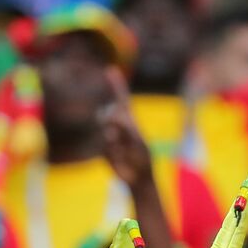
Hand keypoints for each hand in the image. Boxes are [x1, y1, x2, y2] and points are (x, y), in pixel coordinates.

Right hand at [100, 68, 153, 189]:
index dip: (115, 85)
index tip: (110, 70)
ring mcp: (109, 136)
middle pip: (109, 112)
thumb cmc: (143, 158)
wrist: (139, 178)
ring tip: (125, 148)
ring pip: (106, 128)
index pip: (121, 98)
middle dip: (115, 120)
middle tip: (124, 132)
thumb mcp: (138, 139)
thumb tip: (110, 117)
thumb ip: (125, 126)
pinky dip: (114, 149)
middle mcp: (117, 125)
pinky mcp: (104, 148)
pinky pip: (105, 143)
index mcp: (129, 119)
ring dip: (116, 137)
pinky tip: (120, 156)